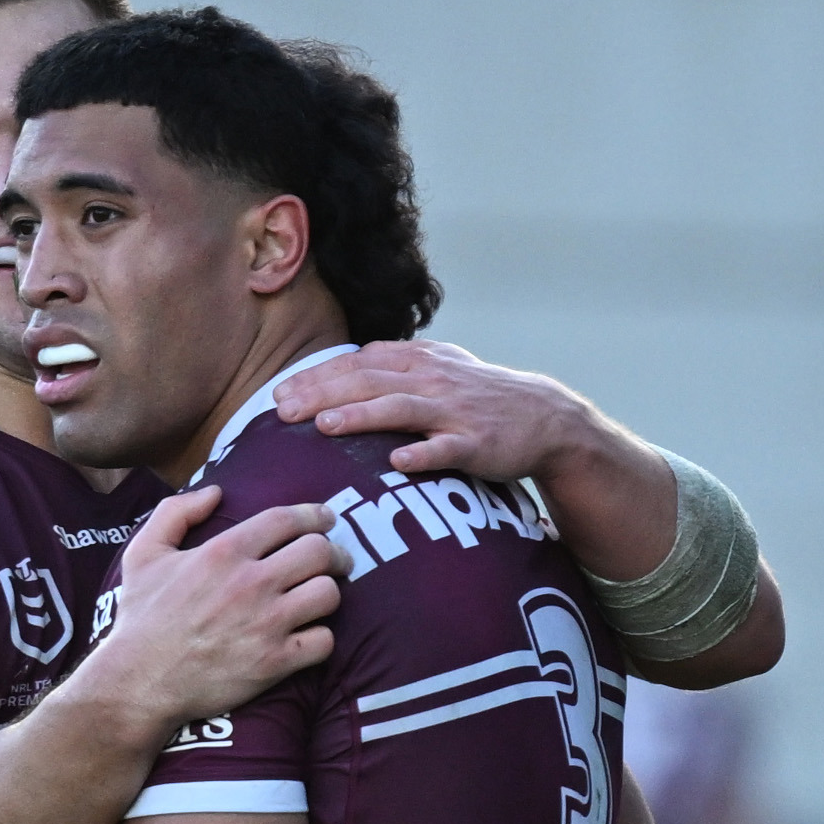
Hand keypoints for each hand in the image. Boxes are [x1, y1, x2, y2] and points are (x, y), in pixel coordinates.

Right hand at [84, 486, 337, 727]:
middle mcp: (251, 583)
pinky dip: (321, 638)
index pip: (287, 520)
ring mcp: (267, 624)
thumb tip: (215, 492)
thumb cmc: (141, 617)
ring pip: (329, 595)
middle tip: (334, 561)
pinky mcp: (275, 662)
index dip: (315, 515)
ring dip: (329, 594)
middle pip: (320, 552)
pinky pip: (324, 641)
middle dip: (334, 553)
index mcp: (224, 552)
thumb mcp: (143, 553)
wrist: (141, 680)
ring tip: (320, 598)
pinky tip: (309, 637)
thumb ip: (175, 512)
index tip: (327, 519)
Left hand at [274, 340, 592, 485]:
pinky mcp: (477, 443)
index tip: (279, 394)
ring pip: (400, 408)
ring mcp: (454, 411)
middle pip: (368, 382)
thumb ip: (394, 369)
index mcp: (417, 361)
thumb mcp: (438, 370)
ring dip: (361, 416)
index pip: (357, 364)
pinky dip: (424, 454)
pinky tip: (399, 462)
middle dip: (322, 394)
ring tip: (324, 426)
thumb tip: (345, 371)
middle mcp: (431, 379)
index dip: (316, 377)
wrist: (544, 416)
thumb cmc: (481, 398)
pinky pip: (447, 448)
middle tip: (283, 411)